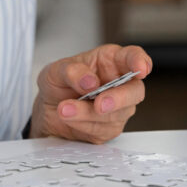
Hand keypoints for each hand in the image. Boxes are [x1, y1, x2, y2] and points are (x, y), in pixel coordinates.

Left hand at [31, 44, 150, 143]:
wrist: (47, 109)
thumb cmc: (58, 84)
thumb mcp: (56, 70)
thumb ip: (71, 71)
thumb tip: (89, 81)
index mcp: (111, 61)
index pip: (133, 57)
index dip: (140, 61)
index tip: (140, 68)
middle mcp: (119, 84)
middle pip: (135, 91)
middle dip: (119, 99)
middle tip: (99, 104)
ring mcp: (118, 108)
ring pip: (116, 114)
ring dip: (88, 113)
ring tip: (64, 109)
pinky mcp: (109, 128)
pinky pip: (101, 130)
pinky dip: (82, 124)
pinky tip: (69, 117)